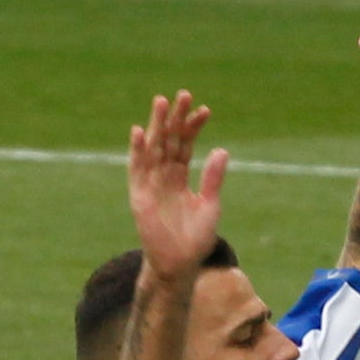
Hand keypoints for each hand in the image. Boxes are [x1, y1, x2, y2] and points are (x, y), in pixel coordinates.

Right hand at [127, 91, 227, 279]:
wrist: (178, 264)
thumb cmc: (194, 239)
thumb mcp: (210, 205)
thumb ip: (213, 179)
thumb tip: (222, 150)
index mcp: (181, 177)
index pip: (186, 145)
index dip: (193, 127)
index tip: (205, 110)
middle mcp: (164, 176)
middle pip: (169, 140)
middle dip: (175, 118)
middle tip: (182, 95)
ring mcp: (150, 183)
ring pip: (153, 148)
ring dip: (156, 125)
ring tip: (161, 102)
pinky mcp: (139, 194)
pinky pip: (137, 168)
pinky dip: (138, 150)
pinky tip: (140, 131)